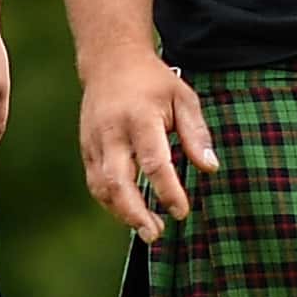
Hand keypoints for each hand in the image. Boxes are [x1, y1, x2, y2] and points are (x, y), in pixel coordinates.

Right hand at [77, 53, 216, 239]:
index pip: (153, 162)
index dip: (168, 190)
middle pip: (117, 181)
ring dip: (122, 213)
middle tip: (156, 234)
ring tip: (148, 229)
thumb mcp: (183, 98)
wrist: (110, 61)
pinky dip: (111, 203)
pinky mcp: (86, 149)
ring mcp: (94, 141)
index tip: (182, 211)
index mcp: (140, 117)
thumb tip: (210, 168)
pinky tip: (131, 212)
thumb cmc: (154, 82)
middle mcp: (112, 132)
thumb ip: (196, 134)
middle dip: (135, 213)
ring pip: (101, 187)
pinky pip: (95, 183)